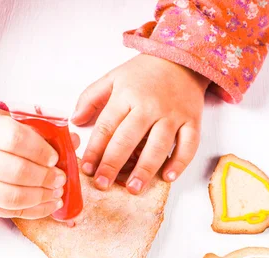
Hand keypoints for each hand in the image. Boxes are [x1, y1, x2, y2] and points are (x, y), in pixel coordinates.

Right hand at [0, 108, 78, 218]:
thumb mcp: (10, 123)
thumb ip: (41, 131)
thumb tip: (73, 140)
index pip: (14, 139)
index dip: (40, 151)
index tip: (54, 158)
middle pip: (16, 171)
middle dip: (45, 177)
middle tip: (61, 178)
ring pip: (13, 196)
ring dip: (41, 196)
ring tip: (57, 192)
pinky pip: (11, 212)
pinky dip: (36, 211)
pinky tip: (50, 204)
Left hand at [72, 54, 207, 193]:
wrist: (183, 58)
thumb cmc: (145, 73)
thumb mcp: (114, 78)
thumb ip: (91, 97)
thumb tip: (75, 120)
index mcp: (126, 95)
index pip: (106, 126)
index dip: (95, 150)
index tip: (87, 169)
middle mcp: (149, 106)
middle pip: (128, 139)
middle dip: (113, 164)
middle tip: (103, 184)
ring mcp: (173, 114)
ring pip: (158, 146)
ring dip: (145, 170)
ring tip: (133, 189)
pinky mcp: (192, 121)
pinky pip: (188, 145)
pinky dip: (180, 162)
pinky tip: (168, 177)